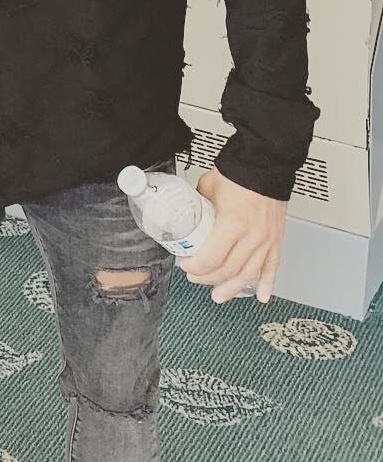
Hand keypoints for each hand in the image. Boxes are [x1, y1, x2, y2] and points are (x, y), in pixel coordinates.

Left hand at [182, 168, 285, 302]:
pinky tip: (261, 296)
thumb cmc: (238, 173)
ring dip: (233, 288)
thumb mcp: (207, 187)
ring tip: (221, 296)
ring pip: (248, 274)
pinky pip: (272, 268)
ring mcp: (266, 241)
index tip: (186, 266)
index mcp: (232, 224)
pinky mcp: (276, 240)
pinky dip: (267, 283)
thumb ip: (198, 204)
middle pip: (228, 270)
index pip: (211, 258)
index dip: (196, 267)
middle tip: (196, 278)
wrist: (264, 165)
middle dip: (209, 278)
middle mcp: (251, 237)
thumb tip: (186, 213)